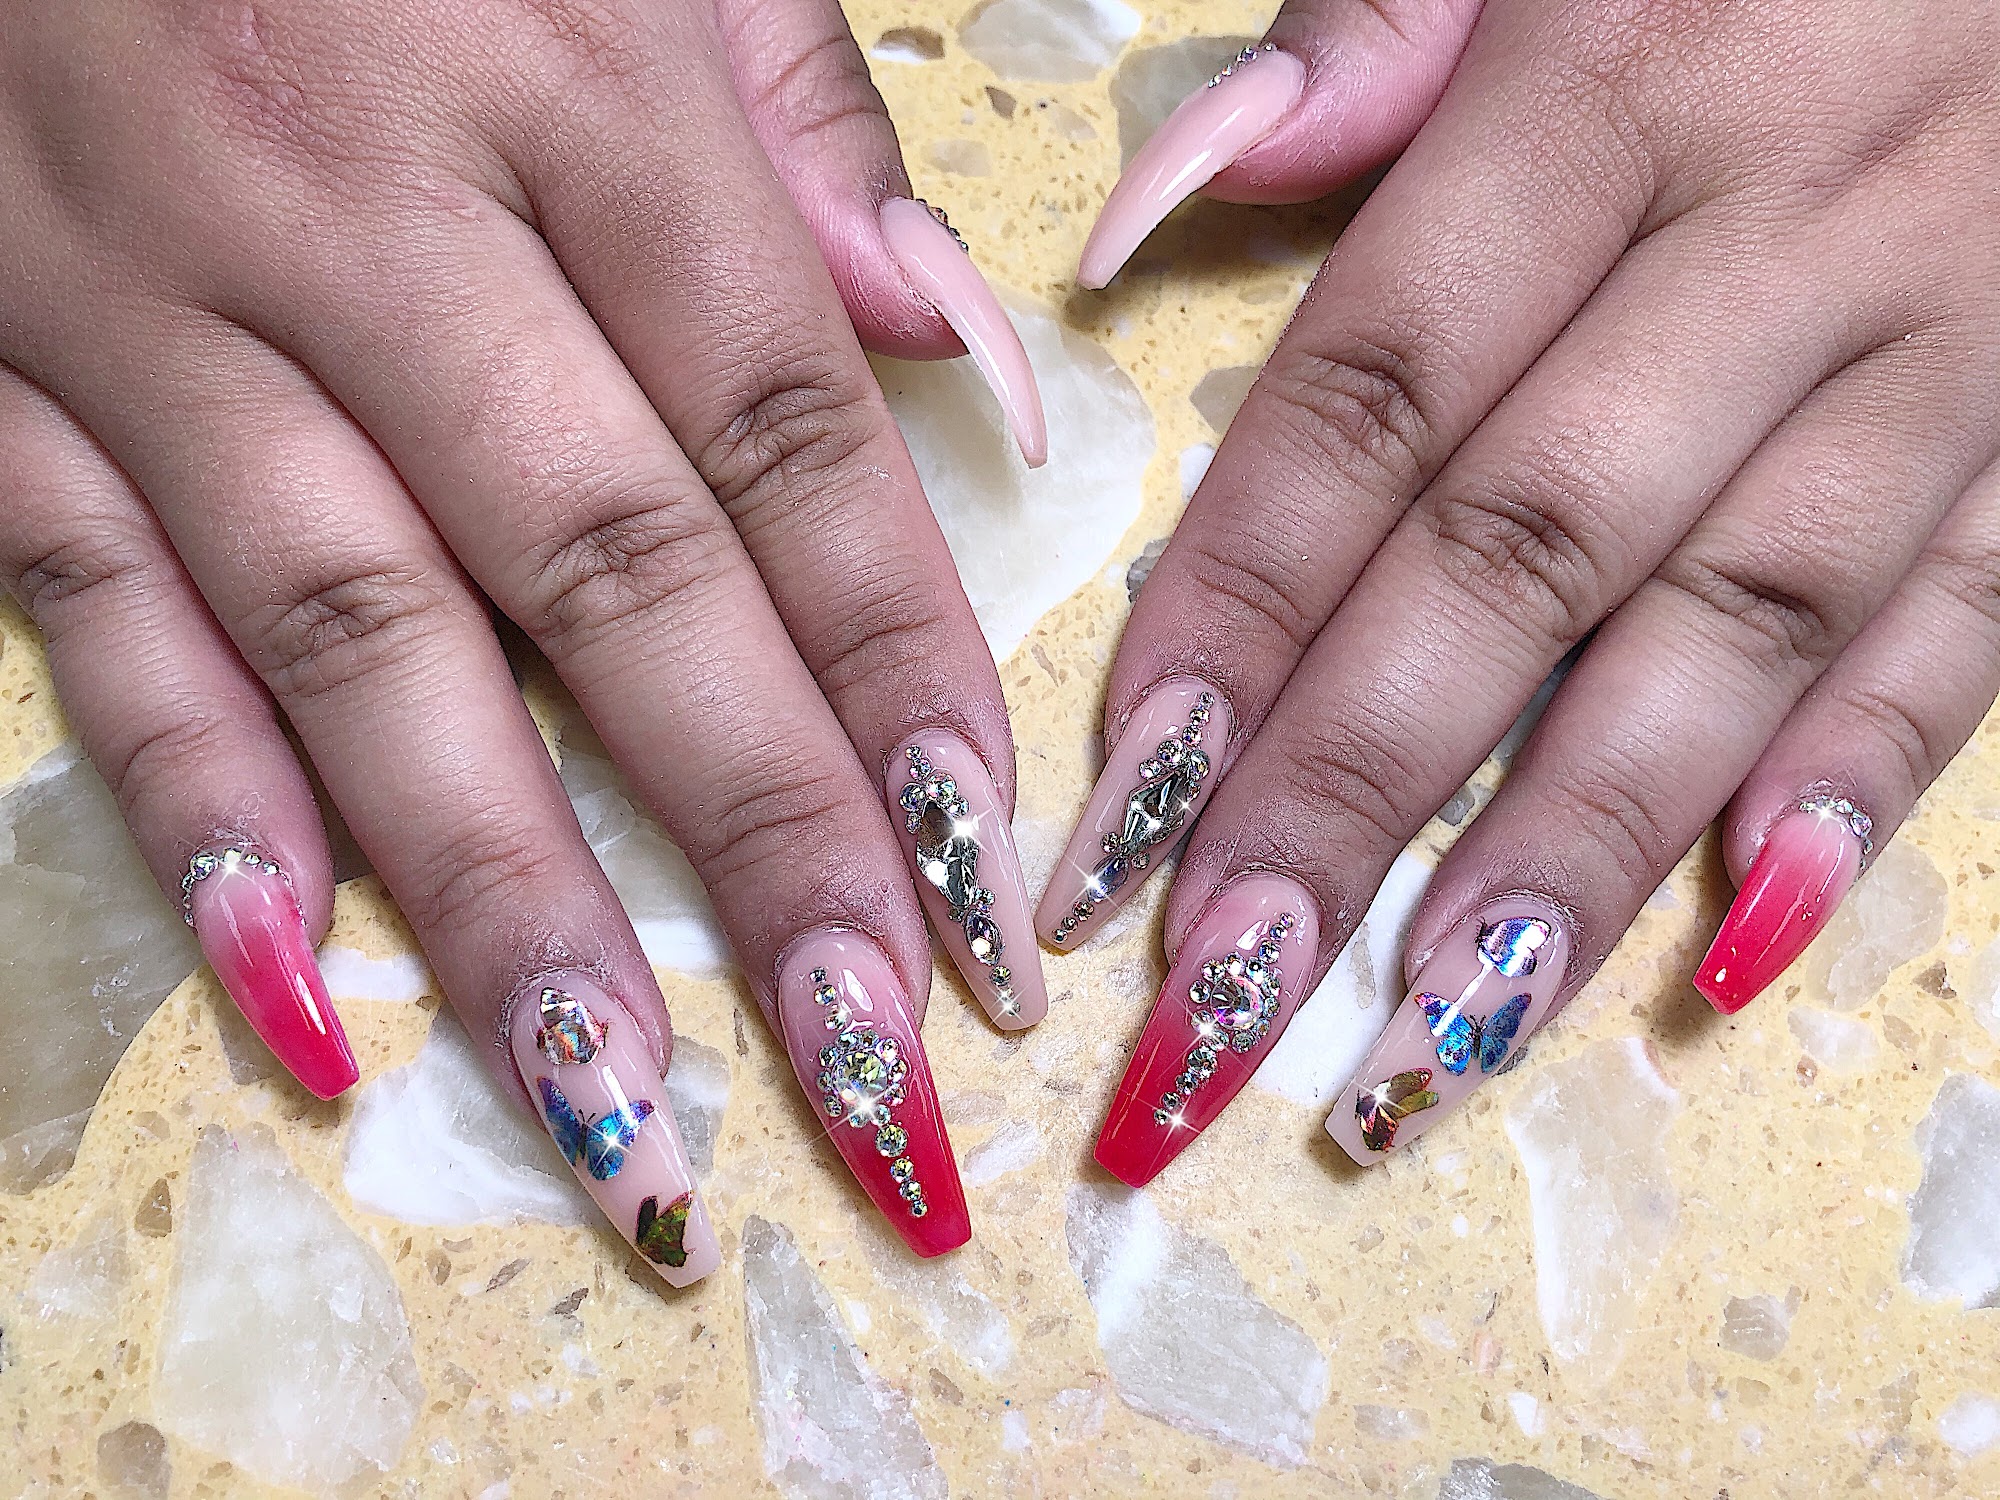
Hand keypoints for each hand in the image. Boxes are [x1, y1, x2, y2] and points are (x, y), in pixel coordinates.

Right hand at [0, 0, 1051, 1275]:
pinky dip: (200, 811)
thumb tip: (945, 349)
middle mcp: (374, 213)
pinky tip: (302, 997)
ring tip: (628, 1120)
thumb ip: (801, 117)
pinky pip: (94, 612)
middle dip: (754, 837)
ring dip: (505, 901)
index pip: (782, 438)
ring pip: (362, 644)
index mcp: (582, 81)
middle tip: (872, 1062)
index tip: (984, 870)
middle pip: (608, 576)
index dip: (895, 667)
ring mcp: (162, 302)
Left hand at [1046, 0, 1999, 1179]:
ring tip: (1433, 1040)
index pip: (1374, 394)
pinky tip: (1745, 936)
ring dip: (1575, 849)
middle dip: (1359, 787)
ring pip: (1738, 628)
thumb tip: (1154, 214)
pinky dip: (1864, 780)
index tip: (1127, 793)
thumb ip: (1361, 43)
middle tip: (1223, 993)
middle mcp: (1781, 234)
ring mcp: (1949, 342)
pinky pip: (1972, 616)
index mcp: (1610, 90)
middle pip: (1526, 552)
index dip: (1243, 605)